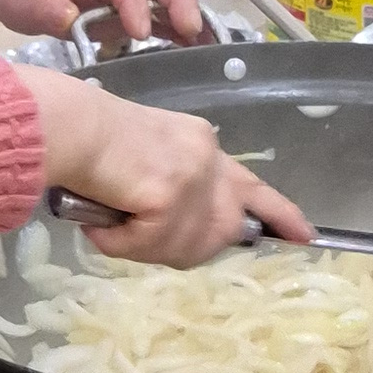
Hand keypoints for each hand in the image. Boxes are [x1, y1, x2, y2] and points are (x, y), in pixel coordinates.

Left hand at [0, 0, 205, 44]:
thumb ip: (38, 6)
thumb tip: (68, 19)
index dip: (134, 2)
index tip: (139, 33)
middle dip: (180, 0)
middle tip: (192, 30)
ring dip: (193, 17)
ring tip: (212, 48)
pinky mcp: (139, 15)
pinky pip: (170, 20)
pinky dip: (191, 35)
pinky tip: (206, 56)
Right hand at [24, 72, 311, 264]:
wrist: (68, 126)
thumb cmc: (90, 139)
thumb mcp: (148, 158)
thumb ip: (174, 187)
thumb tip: (176, 230)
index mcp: (203, 144)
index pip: (254, 186)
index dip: (280, 215)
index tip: (304, 236)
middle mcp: (208, 157)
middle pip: (224, 229)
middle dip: (190, 245)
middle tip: (150, 237)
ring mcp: (192, 177)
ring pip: (184, 246)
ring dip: (143, 246)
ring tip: (112, 223)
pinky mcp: (169, 197)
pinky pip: (149, 246)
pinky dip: (120, 244)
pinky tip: (103, 222)